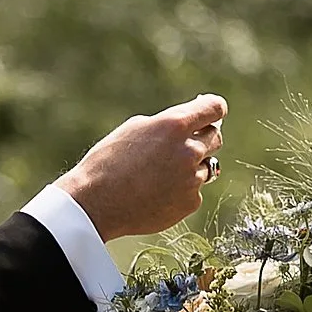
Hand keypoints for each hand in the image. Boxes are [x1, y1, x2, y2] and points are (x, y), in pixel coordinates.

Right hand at [60, 93, 225, 242]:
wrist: (96, 203)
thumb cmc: (109, 161)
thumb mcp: (135, 128)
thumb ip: (168, 124)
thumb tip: (190, 124)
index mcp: (175, 125)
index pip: (215, 108)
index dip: (214, 109)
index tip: (211, 112)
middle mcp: (190, 150)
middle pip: (215, 138)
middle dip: (202, 138)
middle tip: (180, 146)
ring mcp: (192, 179)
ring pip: (206, 167)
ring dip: (191, 167)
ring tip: (160, 174)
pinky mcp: (190, 203)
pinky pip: (194, 191)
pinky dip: (181, 191)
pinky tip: (156, 193)